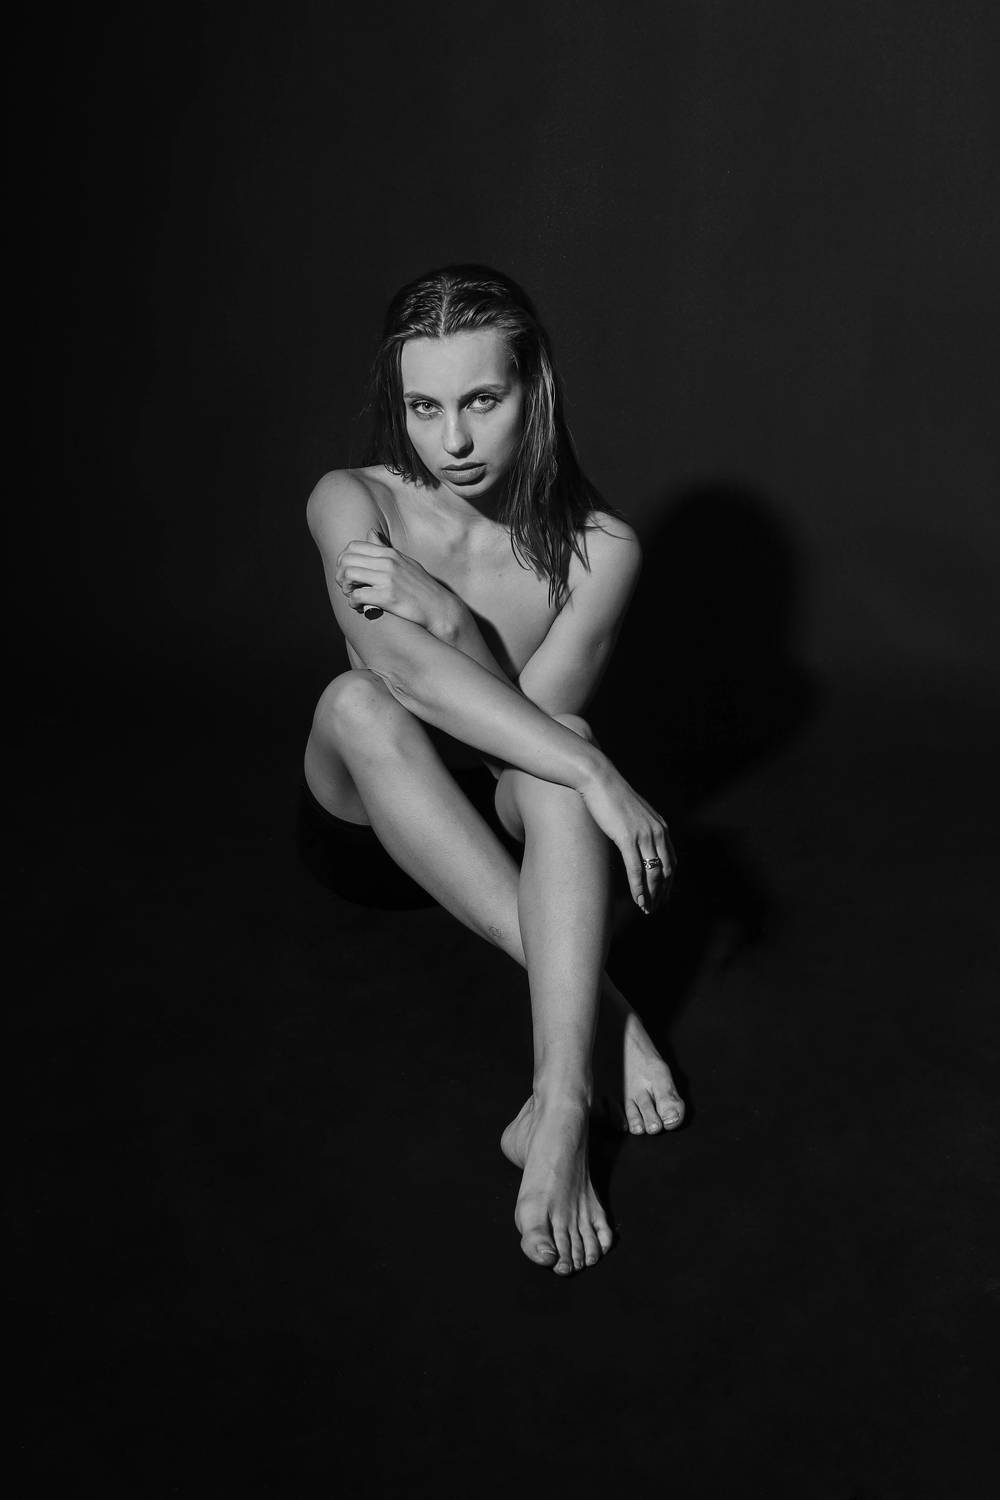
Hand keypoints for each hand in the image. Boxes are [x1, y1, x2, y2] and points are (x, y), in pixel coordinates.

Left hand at [335, 529, 459, 633]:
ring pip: (348, 575)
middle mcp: (388, 562)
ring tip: (352, 596)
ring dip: (345, 588)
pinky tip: (359, 608)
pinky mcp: (387, 597)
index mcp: (390, 553)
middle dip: (340, 574)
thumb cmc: (421, 587)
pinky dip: (352, 603)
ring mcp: (387, 579)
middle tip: (346, 587)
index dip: (343, 560)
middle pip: (346, 559)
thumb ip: (385, 548)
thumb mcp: (405, 561)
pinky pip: (356, 596)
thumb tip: (370, 532)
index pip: (353, 546)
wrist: (439, 607)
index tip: (347, 573)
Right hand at [579, 761, 675, 913]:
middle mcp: (657, 832)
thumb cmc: (611, 796)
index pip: (671, 861)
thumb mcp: (633, 813)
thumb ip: (640, 828)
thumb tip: (637, 842)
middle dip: (662, 892)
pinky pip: (636, 869)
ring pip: (653, 873)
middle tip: (656, 908)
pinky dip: (639, 888)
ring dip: (651, 895)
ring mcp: (643, 835)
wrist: (599, 779)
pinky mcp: (627, 838)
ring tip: (647, 909)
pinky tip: (638, 900)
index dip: (668, 882)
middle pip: (666, 870)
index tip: (663, 896)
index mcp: (660, 827)